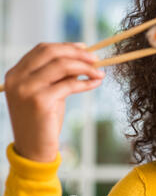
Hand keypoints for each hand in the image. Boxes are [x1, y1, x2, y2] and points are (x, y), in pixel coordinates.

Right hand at [4, 42, 104, 161]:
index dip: (66, 46)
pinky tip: (96, 83)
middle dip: (77, 53)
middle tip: (96, 59)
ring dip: (85, 67)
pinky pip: (70, 84)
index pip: (42, 49)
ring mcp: (26, 89)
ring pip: (62, 66)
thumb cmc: (43, 120)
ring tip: (100, 72)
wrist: (34, 149)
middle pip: (51, 52)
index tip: (85, 48)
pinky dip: (86, 82)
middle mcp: (17, 78)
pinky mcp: (40, 100)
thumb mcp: (49, 92)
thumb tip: (84, 57)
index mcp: (16, 73)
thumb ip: (59, 75)